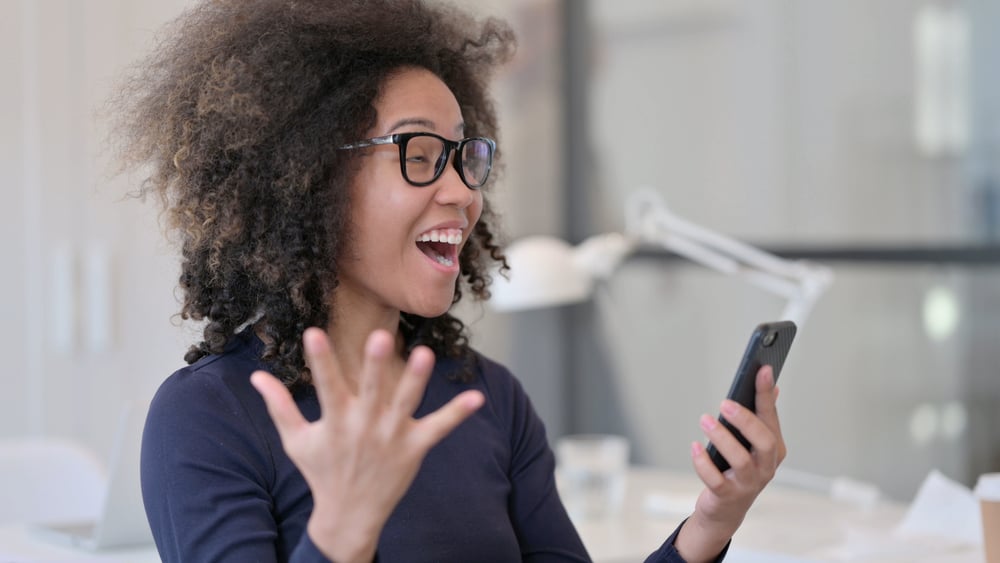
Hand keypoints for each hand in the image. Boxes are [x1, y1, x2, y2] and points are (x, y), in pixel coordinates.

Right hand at [250, 328, 483, 562]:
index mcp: (334, 421)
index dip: (320, 360)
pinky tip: (478, 397)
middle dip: (375, 366)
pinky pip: (439, 428)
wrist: (349, 516)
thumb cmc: (322, 471)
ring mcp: (391, 438)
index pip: (325, 385)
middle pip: (371, 391)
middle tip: (381, 337)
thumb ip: (279, 405)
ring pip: (405, 403)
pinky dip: (457, 414)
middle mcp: (364, 427)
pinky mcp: (414, 448)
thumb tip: (256, 374)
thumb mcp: (296, 440)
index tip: (314, 332)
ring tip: (426, 354)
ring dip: (416, 380)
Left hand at [675, 365, 785, 562]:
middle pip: (764, 441)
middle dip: (745, 420)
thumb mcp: (753, 444)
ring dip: (721, 438)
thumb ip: (762, 417)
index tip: (762, 369)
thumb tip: (772, 386)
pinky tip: (694, 447)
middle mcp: (766, 466)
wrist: (726, 510)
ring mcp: (748, 483)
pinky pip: (715, 480)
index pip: (771, 417)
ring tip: (705, 420)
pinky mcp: (727, 496)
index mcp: (774, 449)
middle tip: (725, 403)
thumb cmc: (739, 470)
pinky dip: (703, 463)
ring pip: (740, 460)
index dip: (766, 393)